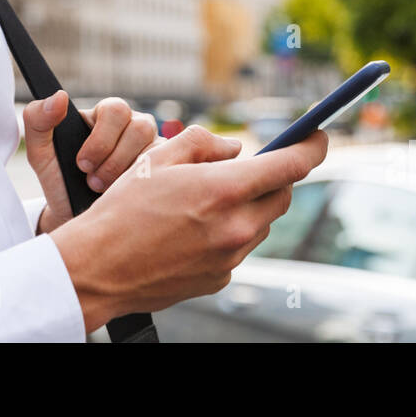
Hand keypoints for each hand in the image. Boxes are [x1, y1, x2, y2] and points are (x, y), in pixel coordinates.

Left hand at [23, 90, 162, 233]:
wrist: (75, 216)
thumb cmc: (60, 180)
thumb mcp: (41, 153)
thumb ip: (38, 120)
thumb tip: (58, 96)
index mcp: (104, 115)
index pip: (115, 109)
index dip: (100, 139)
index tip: (81, 164)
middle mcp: (132, 125)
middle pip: (139, 127)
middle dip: (113, 159)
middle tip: (92, 180)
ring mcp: (151, 146)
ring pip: (154, 149)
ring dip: (126, 173)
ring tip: (104, 190)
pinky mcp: (165, 167)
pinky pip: (166, 168)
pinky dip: (143, 183)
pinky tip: (125, 194)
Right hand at [49, 125, 328, 333]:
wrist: (97, 268)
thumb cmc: (122, 210)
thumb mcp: (157, 158)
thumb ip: (203, 144)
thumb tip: (234, 148)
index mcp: (223, 191)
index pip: (290, 166)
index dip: (312, 147)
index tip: (318, 136)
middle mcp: (235, 228)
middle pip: (281, 196)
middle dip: (271, 178)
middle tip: (244, 169)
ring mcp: (229, 259)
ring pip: (261, 224)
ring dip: (248, 207)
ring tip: (203, 203)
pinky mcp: (219, 280)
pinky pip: (239, 249)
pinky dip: (229, 234)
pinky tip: (192, 231)